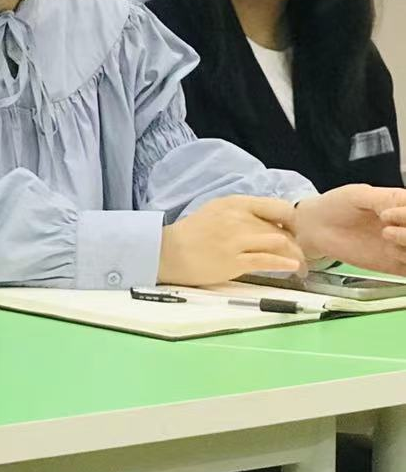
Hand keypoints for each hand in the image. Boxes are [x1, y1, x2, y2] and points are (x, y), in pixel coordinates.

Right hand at [157, 195, 303, 285]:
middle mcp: (238, 218)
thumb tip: (273, 223)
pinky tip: (293, 268)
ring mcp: (236, 240)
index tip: (297, 233)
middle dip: (297, 244)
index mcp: (234, 203)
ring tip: (300, 266)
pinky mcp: (234, 261)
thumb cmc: (193, 234)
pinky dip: (284, 264)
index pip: (277, 207)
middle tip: (303, 257)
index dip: (293, 221)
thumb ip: (243, 214)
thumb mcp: (217, 212)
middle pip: (280, 229)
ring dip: (295, 256)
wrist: (167, 252)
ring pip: (279, 243)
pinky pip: (267, 261)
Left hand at [290, 185, 405, 273]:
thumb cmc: (336, 206)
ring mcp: (403, 246)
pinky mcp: (397, 265)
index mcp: (403, 204)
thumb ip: (382, 199)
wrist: (316, 228)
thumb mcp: (358, 195)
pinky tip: (392, 254)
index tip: (385, 215)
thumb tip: (399, 208)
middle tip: (388, 230)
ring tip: (386, 236)